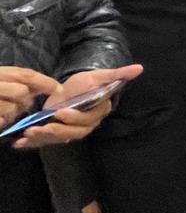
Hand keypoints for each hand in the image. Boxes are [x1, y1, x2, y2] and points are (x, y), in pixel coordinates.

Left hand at [12, 64, 143, 148]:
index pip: (89, 119)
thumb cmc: (85, 84)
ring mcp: (70, 131)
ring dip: (44, 137)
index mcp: (98, 112)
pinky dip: (31, 144)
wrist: (69, 91)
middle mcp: (86, 125)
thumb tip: (139, 68)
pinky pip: (45, 142)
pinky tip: (18, 143)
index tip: (61, 112)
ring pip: (59, 138)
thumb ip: (118, 74)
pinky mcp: (55, 135)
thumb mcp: (99, 76)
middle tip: (43, 126)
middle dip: (58, 131)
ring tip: (30, 133)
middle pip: (74, 133)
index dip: (75, 118)